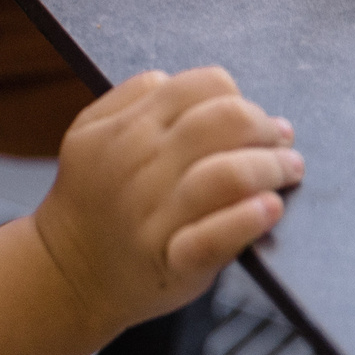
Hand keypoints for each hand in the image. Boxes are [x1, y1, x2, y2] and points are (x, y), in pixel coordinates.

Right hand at [32, 67, 300, 335]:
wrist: (67, 273)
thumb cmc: (93, 201)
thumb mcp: (89, 135)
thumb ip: (129, 99)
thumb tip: (176, 81)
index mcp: (124, 128)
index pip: (199, 86)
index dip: (235, 96)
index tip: (251, 118)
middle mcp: (139, 165)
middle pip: (223, 121)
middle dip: (265, 127)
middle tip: (280, 142)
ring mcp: (155, 214)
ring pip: (227, 174)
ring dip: (270, 166)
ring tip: (287, 170)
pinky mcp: (174, 260)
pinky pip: (216, 236)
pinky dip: (248, 219)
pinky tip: (269, 208)